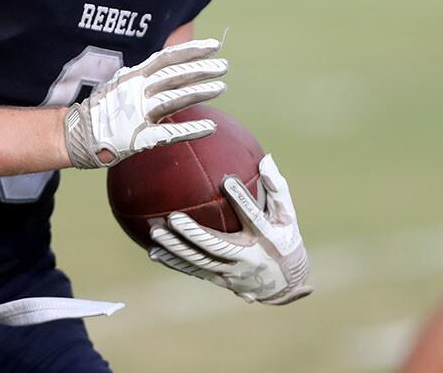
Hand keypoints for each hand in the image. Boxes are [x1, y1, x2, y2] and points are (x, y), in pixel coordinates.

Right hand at [63, 38, 226, 168]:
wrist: (75, 134)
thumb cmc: (101, 110)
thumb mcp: (120, 84)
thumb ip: (142, 76)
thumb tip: (161, 65)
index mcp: (134, 77)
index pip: (167, 58)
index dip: (191, 50)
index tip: (213, 46)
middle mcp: (137, 91)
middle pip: (175, 76)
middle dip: (201, 69)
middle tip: (225, 66)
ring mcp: (138, 113)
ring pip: (175, 98)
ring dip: (200, 92)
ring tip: (221, 87)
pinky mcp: (138, 137)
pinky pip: (169, 133)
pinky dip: (191, 130)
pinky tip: (210, 127)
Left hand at [148, 154, 310, 304]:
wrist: (285, 284)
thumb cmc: (286, 239)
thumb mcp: (288, 215)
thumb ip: (277, 188)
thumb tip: (266, 158)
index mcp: (265, 236)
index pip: (252, 216)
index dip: (241, 199)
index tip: (226, 180)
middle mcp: (247, 256)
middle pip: (217, 245)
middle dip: (193, 233)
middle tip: (172, 217)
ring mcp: (232, 271)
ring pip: (200, 260)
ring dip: (176, 248)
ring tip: (156, 233)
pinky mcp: (221, 279)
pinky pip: (195, 270)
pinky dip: (175, 262)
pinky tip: (154, 252)